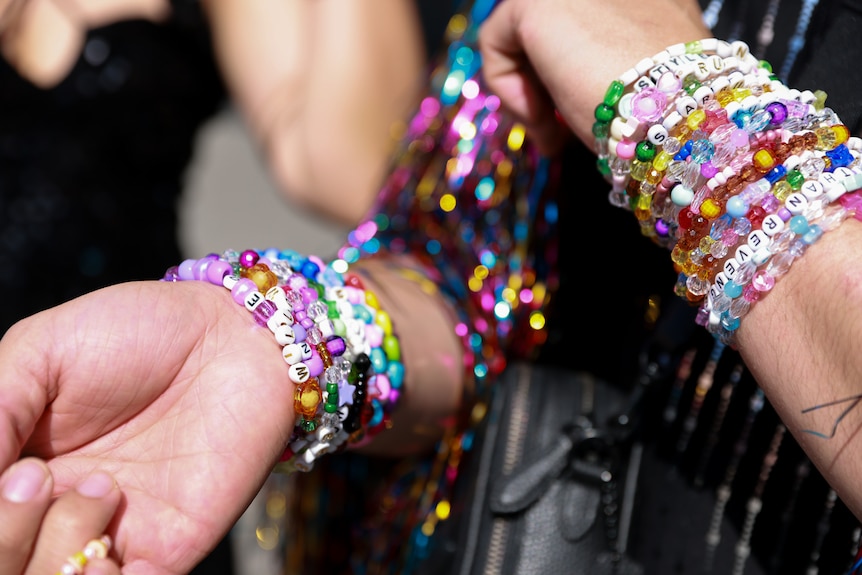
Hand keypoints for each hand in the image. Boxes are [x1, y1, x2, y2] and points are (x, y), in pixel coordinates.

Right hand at [0, 281, 296, 573]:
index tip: (16, 468)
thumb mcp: (41, 351)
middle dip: (7, 536)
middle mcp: (58, 513)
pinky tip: (108, 536)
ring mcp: (113, 536)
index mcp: (19, 471)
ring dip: (52, 560)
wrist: (234, 332)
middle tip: (40, 475)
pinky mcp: (168, 550)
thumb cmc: (139, 330)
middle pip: (9, 564)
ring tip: (97, 488)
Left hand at [478, 0, 709, 152]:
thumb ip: (619, 68)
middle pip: (551, 36)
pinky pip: (496, 43)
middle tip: (557, 135)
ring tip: (553, 137)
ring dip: (529, 95)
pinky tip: (540, 120)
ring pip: (521, 39)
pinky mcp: (535, 2)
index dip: (575, 77)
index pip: (589, 32)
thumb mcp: (652, 83)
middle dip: (545, 88)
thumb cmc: (669, 114)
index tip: (582, 121)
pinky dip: (507, 89)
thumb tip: (579, 85)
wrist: (676, 112)